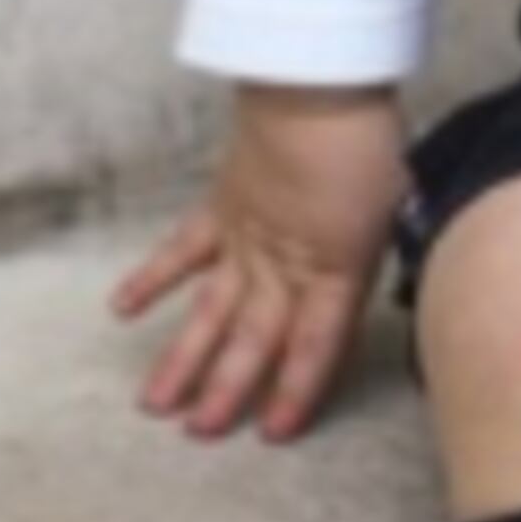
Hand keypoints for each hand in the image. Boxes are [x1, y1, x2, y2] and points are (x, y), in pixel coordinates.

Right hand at [112, 83, 407, 443]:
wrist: (318, 87)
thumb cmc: (368, 143)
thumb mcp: (399, 205)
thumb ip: (384, 251)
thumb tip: (390, 277)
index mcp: (334, 269)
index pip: (316, 345)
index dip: (296, 390)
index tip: (275, 432)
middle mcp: (282, 265)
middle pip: (253, 338)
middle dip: (226, 389)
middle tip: (200, 434)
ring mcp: (244, 239)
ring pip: (209, 310)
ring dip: (181, 358)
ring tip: (153, 404)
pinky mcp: (220, 208)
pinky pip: (181, 251)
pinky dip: (150, 278)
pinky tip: (121, 310)